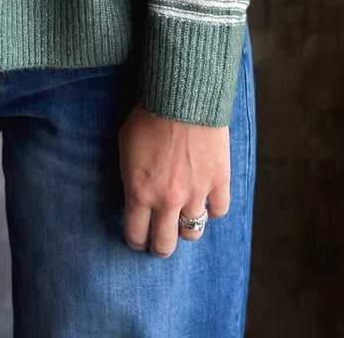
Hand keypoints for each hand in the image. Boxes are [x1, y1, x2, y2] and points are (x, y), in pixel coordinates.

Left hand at [119, 105, 228, 256]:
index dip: (135, 241)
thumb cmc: (146, 116)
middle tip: (159, 244)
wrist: (180, 95)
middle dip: (159, 248)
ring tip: (183, 221)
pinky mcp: (218, 181)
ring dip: (186, 230)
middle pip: (164, 245)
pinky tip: (205, 202)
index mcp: (139, 192)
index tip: (138, 240)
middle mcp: (167, 199)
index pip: (135, 235)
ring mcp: (195, 193)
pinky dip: (212, 209)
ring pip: (192, 233)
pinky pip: (218, 211)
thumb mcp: (125, 148)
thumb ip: (131, 178)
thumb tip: (135, 197)